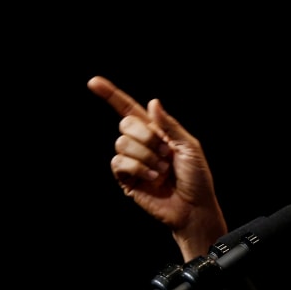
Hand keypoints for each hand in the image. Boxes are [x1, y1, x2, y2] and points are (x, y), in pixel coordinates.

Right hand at [89, 75, 226, 259]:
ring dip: (146, 155)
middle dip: (147, 136)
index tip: (94, 82)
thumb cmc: (196, 178)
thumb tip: (152, 102)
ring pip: (122, 143)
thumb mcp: (189, 147)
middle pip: (125, 123)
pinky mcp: (126, 179)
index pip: (129, 109)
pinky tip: (153, 178)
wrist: (194, 207)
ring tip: (162, 170)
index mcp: (157, 131)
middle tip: (165, 153)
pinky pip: (119, 162)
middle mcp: (142, 144)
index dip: (111, 95)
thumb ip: (169, 125)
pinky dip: (138, 168)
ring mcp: (133, 161)